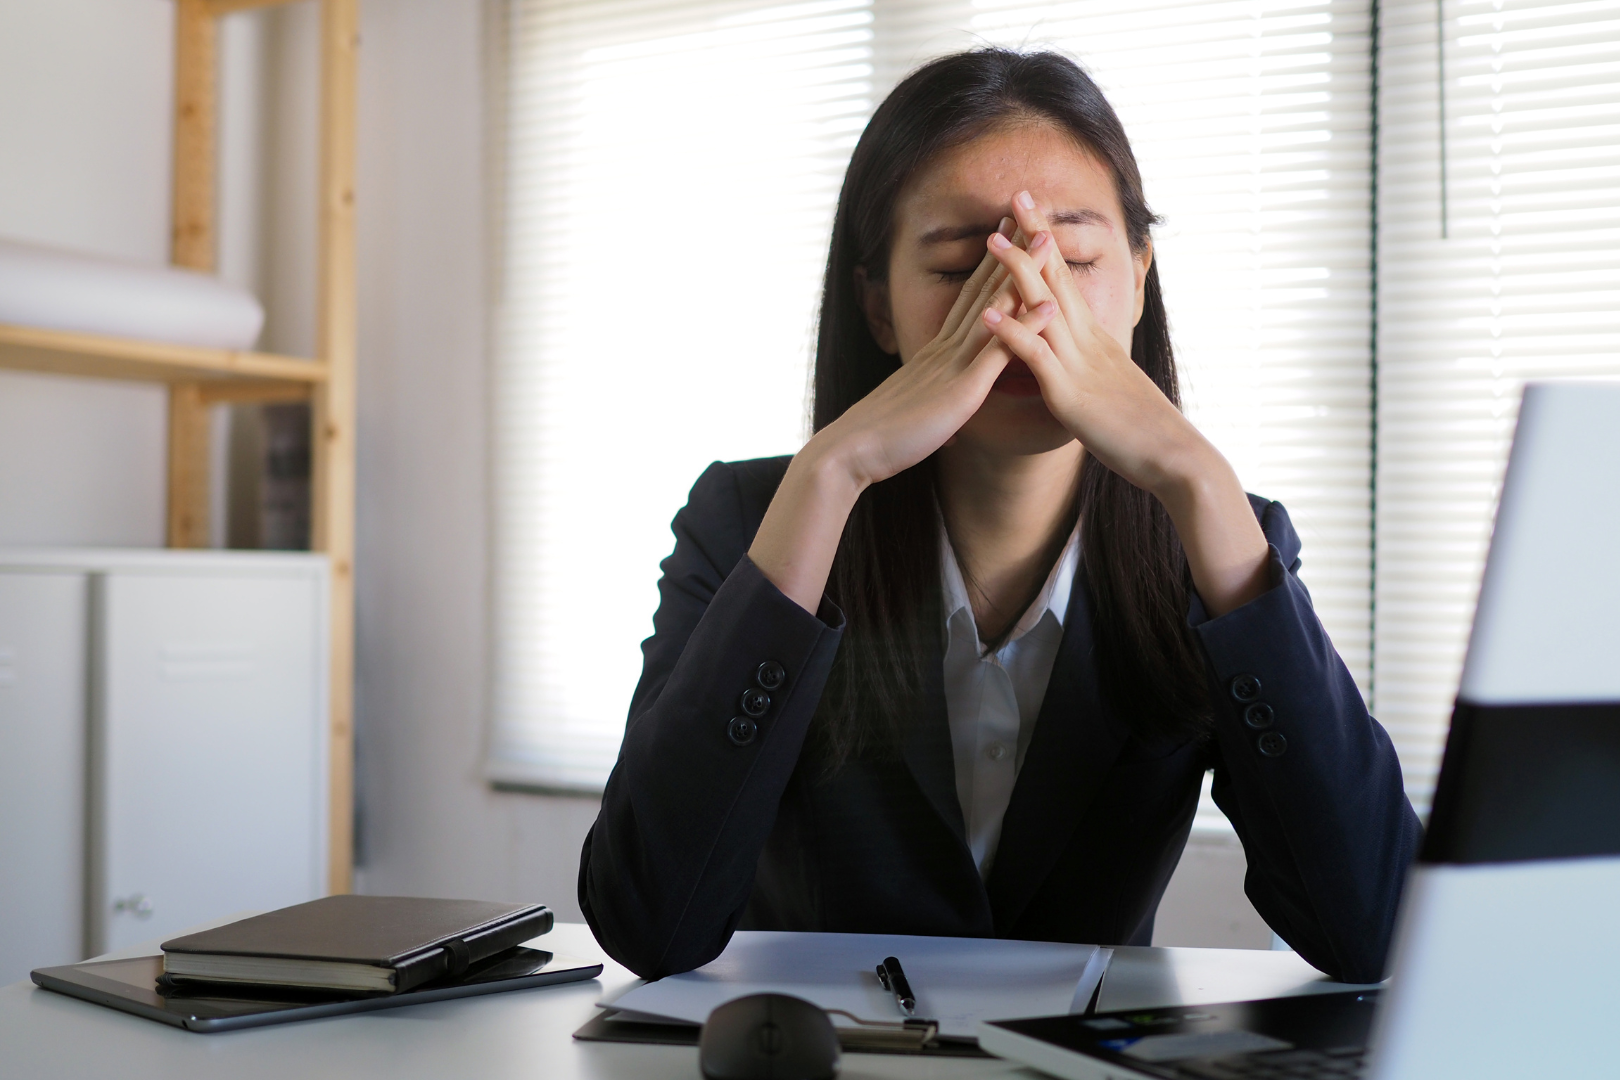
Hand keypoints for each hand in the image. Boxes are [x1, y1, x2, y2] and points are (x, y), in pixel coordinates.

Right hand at [817, 218, 1053, 488]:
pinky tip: (1049, 307)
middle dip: (1010, 252)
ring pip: (995, 310)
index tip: (1006, 235)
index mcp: (935, 353)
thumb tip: (943, 413)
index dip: (989, 267)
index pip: (968, 300)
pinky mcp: (962, 390)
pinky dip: (1025, 327)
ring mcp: (953, 365)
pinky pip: (999, 353)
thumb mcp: (913, 411)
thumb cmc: (879, 438)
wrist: (851, 450)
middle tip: (1031, 215)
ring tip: (1048, 242)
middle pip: (982, 290)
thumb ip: (932, 402)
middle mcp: (944, 349)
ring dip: (1023, 274)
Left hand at [981, 191, 1272, 615]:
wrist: (1175, 459)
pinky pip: (1036, 358)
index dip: (1047, 246)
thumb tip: (1084, 358)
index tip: (1030, 212)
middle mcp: (1087, 343)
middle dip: (1034, 236)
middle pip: (1056, 278)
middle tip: (1015, 195)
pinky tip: (988, 314)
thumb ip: (1094, 368)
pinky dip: (1011, 333)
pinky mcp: (1069, 395)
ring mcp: (1078, 366)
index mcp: (1094, 341)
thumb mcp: (1114, 389)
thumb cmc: (1143, 432)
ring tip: (991, 239)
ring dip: (1016, 272)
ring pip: (1043, 309)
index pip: (1065, 282)